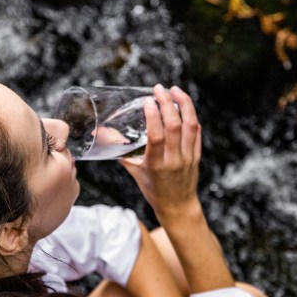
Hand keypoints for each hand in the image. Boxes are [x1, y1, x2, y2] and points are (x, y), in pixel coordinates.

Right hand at [120, 85, 202, 222]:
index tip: (148, 100)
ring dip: (184, 104)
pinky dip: (191, 115)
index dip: (153, 115)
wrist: (178, 206)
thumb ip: (122, 153)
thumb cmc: (153, 190)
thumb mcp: (135, 172)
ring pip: (190, 125)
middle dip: (168, 103)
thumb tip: (100, 136)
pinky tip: (184, 105)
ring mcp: (188, 157)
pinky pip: (196, 131)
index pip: (156, 136)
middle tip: (159, 89)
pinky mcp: (197, 155)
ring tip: (175, 90)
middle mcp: (174, 160)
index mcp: (156, 164)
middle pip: (175, 126)